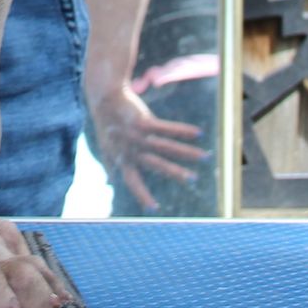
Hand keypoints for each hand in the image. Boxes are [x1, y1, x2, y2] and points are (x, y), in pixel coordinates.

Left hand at [88, 85, 207, 211]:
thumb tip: (109, 183)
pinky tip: (197, 133)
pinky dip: (182, 130)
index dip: (142, 194)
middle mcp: (131, 149)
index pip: (132, 180)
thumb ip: (110, 166)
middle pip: (156, 164)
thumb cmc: (107, 126)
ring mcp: (137, 135)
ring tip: (204, 157)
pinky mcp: (143, 120)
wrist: (104, 98)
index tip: (154, 209)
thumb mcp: (106, 148)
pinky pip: (165, 128)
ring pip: (165, 146)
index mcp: (123, 159)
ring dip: (186, 152)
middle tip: (192, 179)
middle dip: (174, 172)